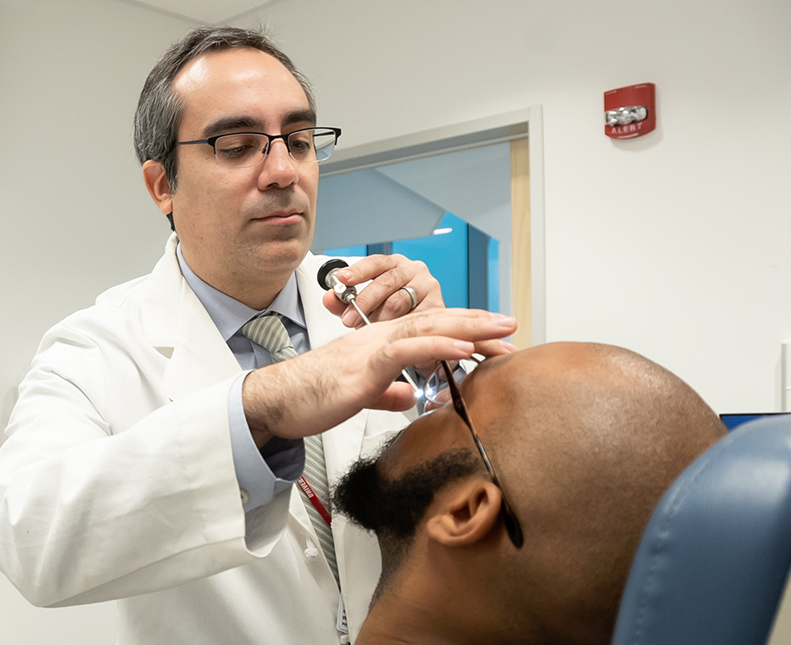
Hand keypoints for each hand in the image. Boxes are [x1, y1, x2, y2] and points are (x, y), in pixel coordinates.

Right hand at [242, 309, 516, 445]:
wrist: (277, 400)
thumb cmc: (312, 396)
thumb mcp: (361, 393)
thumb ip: (386, 390)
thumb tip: (407, 394)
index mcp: (382, 344)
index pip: (432, 330)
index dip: (466, 330)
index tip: (496, 338)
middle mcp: (381, 338)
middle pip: (437, 321)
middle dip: (479, 323)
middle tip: (513, 326)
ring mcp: (373, 349)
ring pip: (428, 328)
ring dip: (469, 328)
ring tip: (501, 331)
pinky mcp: (365, 366)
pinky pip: (407, 350)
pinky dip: (438, 347)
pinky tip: (463, 348)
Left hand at [322, 254, 445, 327]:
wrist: (420, 333)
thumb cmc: (392, 314)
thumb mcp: (365, 307)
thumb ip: (343, 303)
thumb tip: (329, 298)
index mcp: (394, 265)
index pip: (375, 262)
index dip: (358, 271)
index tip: (343, 279)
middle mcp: (413, 271)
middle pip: (387, 281)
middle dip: (365, 301)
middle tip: (350, 318)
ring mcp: (428, 286)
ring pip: (399, 301)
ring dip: (381, 318)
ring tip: (371, 329)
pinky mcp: (438, 305)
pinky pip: (414, 317)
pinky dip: (400, 327)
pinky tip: (392, 335)